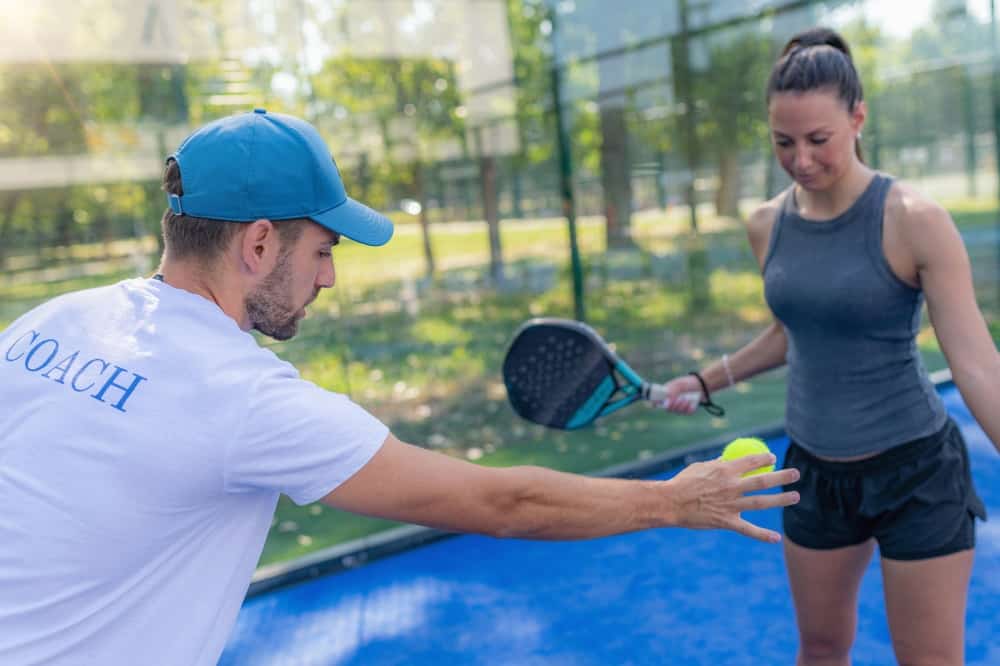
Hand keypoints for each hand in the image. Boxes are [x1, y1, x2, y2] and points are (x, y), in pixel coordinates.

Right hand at [658, 375, 703, 414]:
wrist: (701, 384)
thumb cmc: (687, 383)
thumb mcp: (678, 385)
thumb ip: (672, 392)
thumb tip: (667, 401)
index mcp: (666, 395)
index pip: (656, 402)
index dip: (654, 404)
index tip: (656, 404)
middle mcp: (672, 402)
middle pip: (668, 409)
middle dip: (673, 405)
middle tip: (679, 399)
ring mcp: (680, 407)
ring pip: (678, 412)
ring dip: (682, 406)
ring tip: (686, 398)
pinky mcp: (689, 410)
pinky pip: (687, 413)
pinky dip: (689, 408)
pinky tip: (691, 403)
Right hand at [663, 454, 799, 542]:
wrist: (670, 503)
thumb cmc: (682, 483)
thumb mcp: (699, 467)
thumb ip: (716, 464)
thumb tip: (726, 459)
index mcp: (724, 470)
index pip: (750, 462)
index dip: (764, 459)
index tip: (772, 458)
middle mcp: (731, 486)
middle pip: (762, 480)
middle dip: (782, 476)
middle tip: (796, 473)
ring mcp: (731, 505)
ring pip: (761, 502)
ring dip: (781, 500)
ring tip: (796, 496)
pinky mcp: (726, 521)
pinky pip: (747, 529)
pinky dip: (762, 535)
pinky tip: (776, 538)